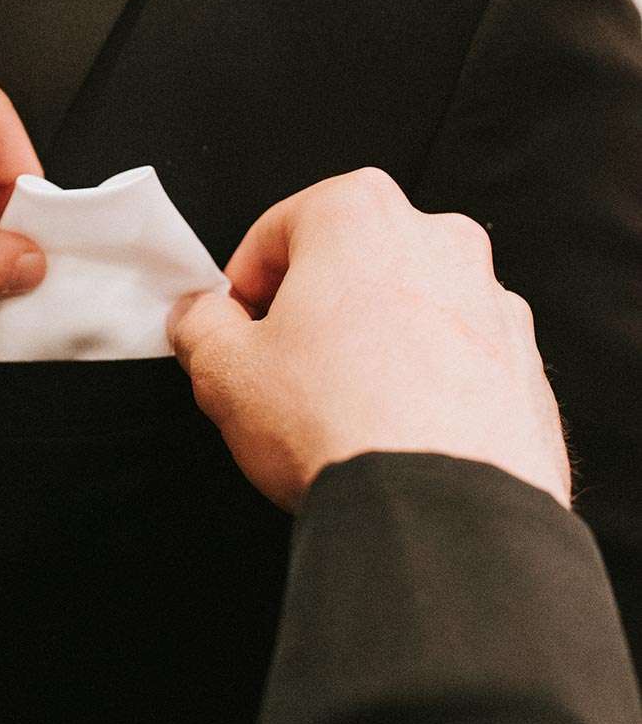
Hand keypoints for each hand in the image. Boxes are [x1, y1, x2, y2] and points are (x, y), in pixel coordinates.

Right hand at [168, 168, 570, 511]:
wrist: (441, 510)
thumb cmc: (334, 421)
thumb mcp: (224, 371)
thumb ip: (200, 327)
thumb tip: (199, 318)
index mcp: (361, 213)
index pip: (277, 230)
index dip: (242, 286)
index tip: (232, 329)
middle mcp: (438, 240)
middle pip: (351, 263)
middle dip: (313, 309)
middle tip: (281, 371)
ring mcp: (492, 301)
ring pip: (409, 308)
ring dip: (373, 344)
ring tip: (341, 410)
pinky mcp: (524, 363)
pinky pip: (457, 359)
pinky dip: (426, 383)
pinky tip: (395, 431)